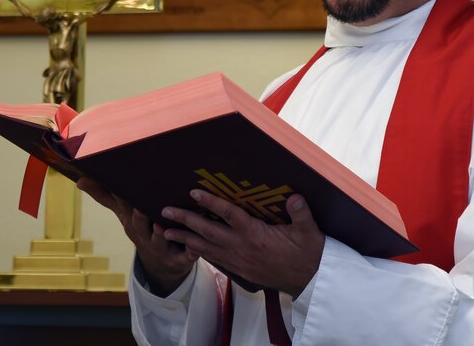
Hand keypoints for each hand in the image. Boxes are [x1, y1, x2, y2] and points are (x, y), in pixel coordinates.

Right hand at [77, 177, 193, 295]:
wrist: (161, 265)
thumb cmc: (143, 229)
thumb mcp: (124, 214)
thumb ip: (106, 196)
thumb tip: (79, 179)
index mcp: (131, 220)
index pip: (124, 206)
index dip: (123, 196)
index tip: (124, 182)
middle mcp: (143, 234)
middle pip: (139, 224)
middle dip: (139, 215)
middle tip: (141, 205)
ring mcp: (159, 247)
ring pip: (160, 240)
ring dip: (161, 234)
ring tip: (162, 226)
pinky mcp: (177, 259)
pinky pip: (183, 258)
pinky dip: (188, 254)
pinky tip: (194, 250)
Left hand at [160, 189, 324, 297]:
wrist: (308, 280)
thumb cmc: (308, 252)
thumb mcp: (309, 232)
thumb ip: (301, 214)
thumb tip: (295, 197)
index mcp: (255, 235)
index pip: (229, 215)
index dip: (211, 203)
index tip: (194, 193)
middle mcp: (241, 247)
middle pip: (207, 231)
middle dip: (185, 221)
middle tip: (165, 212)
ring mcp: (238, 260)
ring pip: (205, 248)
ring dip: (184, 239)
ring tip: (165, 232)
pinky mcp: (239, 270)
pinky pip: (213, 259)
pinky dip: (198, 252)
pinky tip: (187, 247)